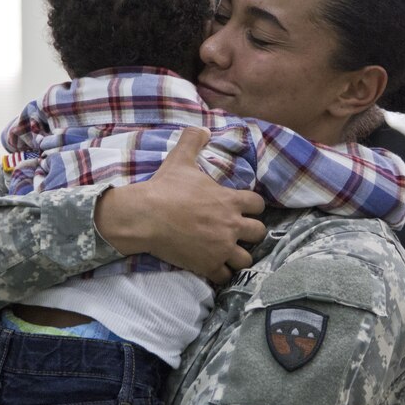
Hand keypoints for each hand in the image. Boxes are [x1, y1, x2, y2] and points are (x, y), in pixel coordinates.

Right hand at [95, 127, 266, 283]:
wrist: (145, 216)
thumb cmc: (165, 188)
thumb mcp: (180, 160)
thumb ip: (193, 141)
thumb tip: (202, 127)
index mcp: (230, 201)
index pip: (258, 205)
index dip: (251, 206)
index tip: (241, 208)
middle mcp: (231, 225)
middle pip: (258, 233)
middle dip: (249, 232)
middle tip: (236, 231)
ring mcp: (220, 248)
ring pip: (246, 259)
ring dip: (238, 256)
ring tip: (227, 252)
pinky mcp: (207, 265)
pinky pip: (225, 276)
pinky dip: (221, 273)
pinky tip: (213, 266)